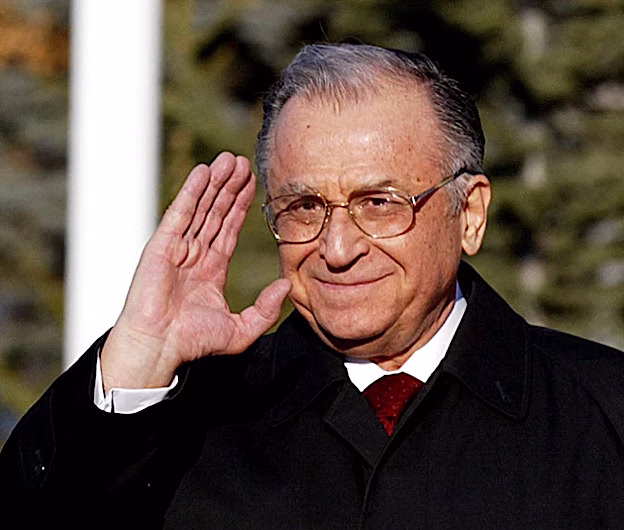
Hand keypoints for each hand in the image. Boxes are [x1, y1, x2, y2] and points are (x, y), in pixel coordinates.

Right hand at [100, 153, 290, 391]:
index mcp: (211, 268)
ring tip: (229, 160)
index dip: (241, 205)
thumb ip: (266, 309)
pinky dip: (192, 192)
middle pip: (216, 211)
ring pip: (201, 207)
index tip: (253, 183)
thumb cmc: (192, 343)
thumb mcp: (240, 330)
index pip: (229, 228)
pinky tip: (203, 172)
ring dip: (215, 183)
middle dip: (230, 187)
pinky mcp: (161, 246)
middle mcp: (194, 254)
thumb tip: (286, 286)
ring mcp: (177, 247)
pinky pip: (180, 214)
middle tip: (243, 162)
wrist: (159, 349)